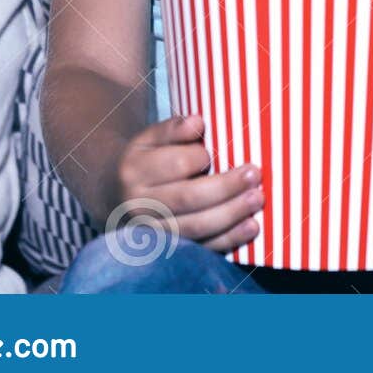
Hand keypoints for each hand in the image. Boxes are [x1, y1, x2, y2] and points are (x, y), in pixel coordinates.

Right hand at [114, 115, 263, 253]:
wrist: (114, 197)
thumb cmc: (144, 161)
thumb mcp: (149, 139)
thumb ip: (173, 129)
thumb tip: (198, 122)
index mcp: (135, 171)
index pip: (175, 165)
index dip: (201, 157)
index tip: (214, 152)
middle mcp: (139, 205)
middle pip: (188, 198)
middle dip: (226, 187)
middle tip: (255, 174)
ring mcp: (152, 233)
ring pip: (196, 227)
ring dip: (232, 214)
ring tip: (258, 198)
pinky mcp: (167, 250)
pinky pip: (201, 248)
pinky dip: (229, 239)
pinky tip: (251, 226)